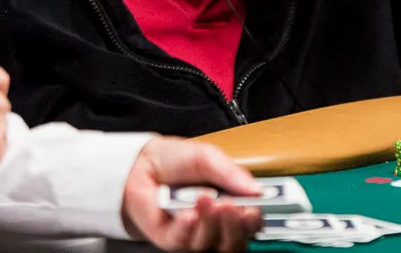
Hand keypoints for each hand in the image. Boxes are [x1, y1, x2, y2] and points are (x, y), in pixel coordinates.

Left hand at [122, 137, 263, 251]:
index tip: (254, 210)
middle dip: (235, 226)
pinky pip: (182, 242)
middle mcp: (216, 225)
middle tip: (232, 207)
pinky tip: (189, 215)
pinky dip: (188, 229)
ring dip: (210, 223)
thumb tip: (257, 190)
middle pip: (234, 241)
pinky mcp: (171, 239)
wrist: (143, 164)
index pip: (250, 223)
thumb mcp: (208, 157)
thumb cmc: (178, 161)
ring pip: (210, 243)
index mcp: (231, 206)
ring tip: (206, 199)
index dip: (254, 220)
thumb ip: (231, 173)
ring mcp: (194, 235)